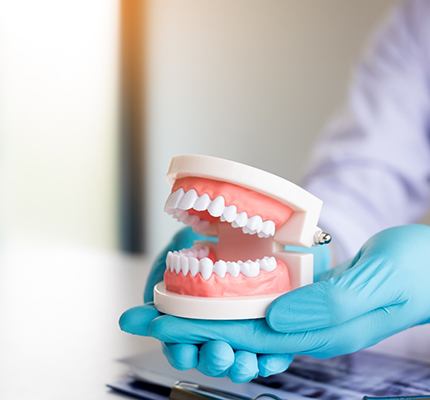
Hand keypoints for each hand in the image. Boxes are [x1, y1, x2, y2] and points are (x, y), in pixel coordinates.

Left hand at [122, 225, 429, 378]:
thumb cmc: (415, 272)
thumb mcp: (381, 281)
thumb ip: (328, 304)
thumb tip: (274, 315)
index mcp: (317, 330)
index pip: (244, 333)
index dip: (196, 327)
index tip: (153, 319)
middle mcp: (304, 328)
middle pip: (232, 329)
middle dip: (182, 324)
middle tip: (137, 314)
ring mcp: (303, 314)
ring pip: (240, 318)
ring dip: (198, 313)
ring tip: (158, 306)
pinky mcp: (306, 299)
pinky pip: (257, 301)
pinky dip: (225, 298)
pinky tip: (205, 293)